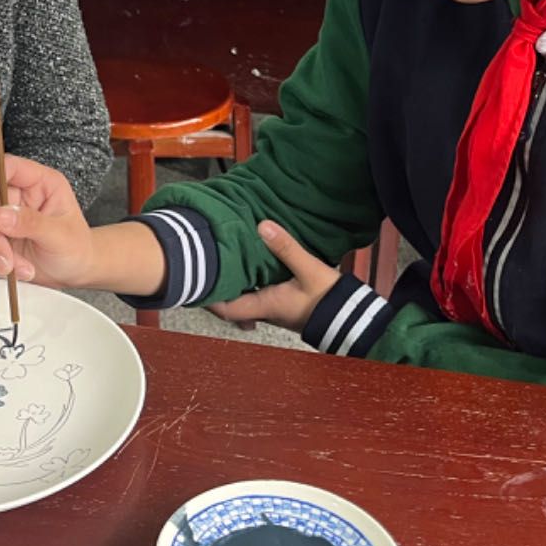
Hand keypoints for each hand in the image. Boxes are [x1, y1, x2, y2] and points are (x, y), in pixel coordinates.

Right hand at [0, 154, 93, 288]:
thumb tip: (2, 215)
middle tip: (8, 256)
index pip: (11, 168)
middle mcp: (21, 196)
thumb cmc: (76, 247)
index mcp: (40, 184)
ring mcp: (7, 217)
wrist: (74, 270)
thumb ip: (32, 223)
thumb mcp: (61, 235)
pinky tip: (16, 269)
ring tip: (21, 268)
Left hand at [208, 221, 339, 333]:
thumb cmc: (329, 300)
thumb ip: (286, 248)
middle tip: (204, 264)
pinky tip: (250, 266)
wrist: (352, 319)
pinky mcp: (283, 304)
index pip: (224, 308)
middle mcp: (265, 311)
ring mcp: (273, 309)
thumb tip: (262, 226)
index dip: (205, 296)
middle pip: (230, 303)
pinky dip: (249, 282)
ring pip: (244, 298)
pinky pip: (258, 295)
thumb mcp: (309, 270)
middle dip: (216, 286)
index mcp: (264, 306)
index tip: (193, 279)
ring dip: (233, 283)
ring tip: (222, 261)